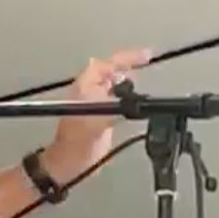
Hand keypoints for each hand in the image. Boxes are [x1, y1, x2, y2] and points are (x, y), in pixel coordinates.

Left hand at [46, 48, 153, 172]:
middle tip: (145, 62)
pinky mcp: (102, 118)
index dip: (127, 58)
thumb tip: (131, 98)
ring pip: (114, 86)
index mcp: (84, 87)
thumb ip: (115, 105)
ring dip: (128, 82)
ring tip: (142, 79)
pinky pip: (117, 102)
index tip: (146, 55)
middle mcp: (89, 93)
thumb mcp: (98, 118)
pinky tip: (136, 102)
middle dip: (127, 66)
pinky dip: (128, 99)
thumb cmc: (77, 139)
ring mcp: (95, 105)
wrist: (72, 162)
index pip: (106, 64)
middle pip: (110, 72)